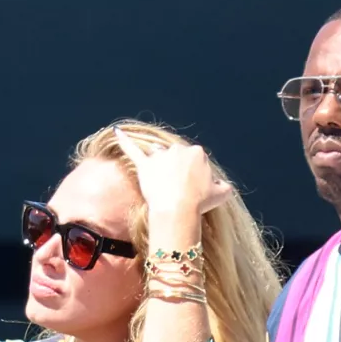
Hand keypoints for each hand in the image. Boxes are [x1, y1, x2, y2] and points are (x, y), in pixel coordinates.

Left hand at [113, 126, 232, 218]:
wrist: (178, 209)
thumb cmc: (200, 202)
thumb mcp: (221, 194)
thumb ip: (223, 186)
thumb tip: (222, 186)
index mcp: (198, 152)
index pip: (196, 160)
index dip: (195, 176)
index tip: (194, 189)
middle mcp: (179, 149)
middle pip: (177, 157)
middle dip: (178, 170)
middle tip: (179, 190)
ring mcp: (161, 156)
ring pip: (159, 155)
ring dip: (160, 163)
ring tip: (159, 178)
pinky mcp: (145, 165)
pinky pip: (132, 150)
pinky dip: (123, 141)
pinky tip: (116, 132)